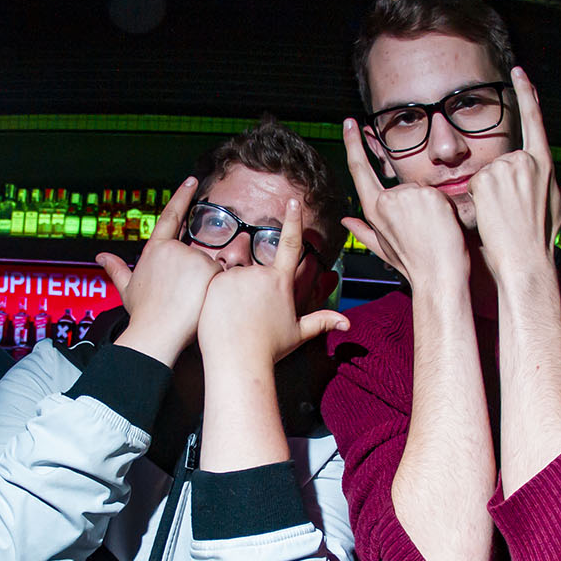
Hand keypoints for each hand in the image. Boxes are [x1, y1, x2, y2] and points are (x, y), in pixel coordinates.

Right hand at [99, 176, 219, 363]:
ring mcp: (191, 256)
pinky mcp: (208, 267)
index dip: (182, 196)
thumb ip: (116, 269)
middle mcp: (173, 248)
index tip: (192, 181)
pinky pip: (221, 276)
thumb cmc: (143, 314)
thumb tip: (100, 257)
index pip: (171, 215)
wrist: (156, 332)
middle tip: (186, 298)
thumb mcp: (127, 289)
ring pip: (210, 266)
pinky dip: (217, 289)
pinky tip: (203, 301)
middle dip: (196, 276)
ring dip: (206, 283)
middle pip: (195, 254)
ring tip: (191, 303)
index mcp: (155, 249)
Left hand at [198, 198, 349, 367]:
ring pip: (232, 279)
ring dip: (232, 294)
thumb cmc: (269, 348)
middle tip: (245, 318)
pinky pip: (213, 283)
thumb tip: (347, 324)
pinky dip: (215, 296)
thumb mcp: (297, 334)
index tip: (293, 200)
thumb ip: (321, 322)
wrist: (238, 359)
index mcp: (280, 281)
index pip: (290, 243)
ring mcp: (235, 276)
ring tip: (232, 320)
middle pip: (253, 274)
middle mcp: (259, 273)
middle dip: (248, 294)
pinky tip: (217, 315)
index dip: (293, 220)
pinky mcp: (214, 282)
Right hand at [341, 119, 469, 292]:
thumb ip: (364, 232)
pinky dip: (444, 207)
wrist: (440, 277)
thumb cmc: (415, 266)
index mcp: (374, 211)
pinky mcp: (427, 195)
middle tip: (426, 232)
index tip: (350, 124)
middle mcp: (386, 201)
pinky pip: (438, 193)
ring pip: (422, 190)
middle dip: (418, 205)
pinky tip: (443, 225)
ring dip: (432, 207)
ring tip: (434, 231)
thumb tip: (345, 221)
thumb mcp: (385, 250)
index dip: (353, 144)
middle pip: (403, 186)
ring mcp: (406, 196)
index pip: (359, 170)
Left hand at [470, 67, 560, 277]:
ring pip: (487, 172)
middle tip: (509, 209)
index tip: (518, 71)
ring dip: (488, 192)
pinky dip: (477, 199)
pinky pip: (474, 182)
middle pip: (502, 160)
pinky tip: (490, 213)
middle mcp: (526, 161)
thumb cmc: (543, 234)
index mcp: (544, 163)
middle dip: (500, 183)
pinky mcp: (487, 178)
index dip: (527, 93)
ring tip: (502, 213)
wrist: (524, 258)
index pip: (535, 120)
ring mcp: (506, 168)